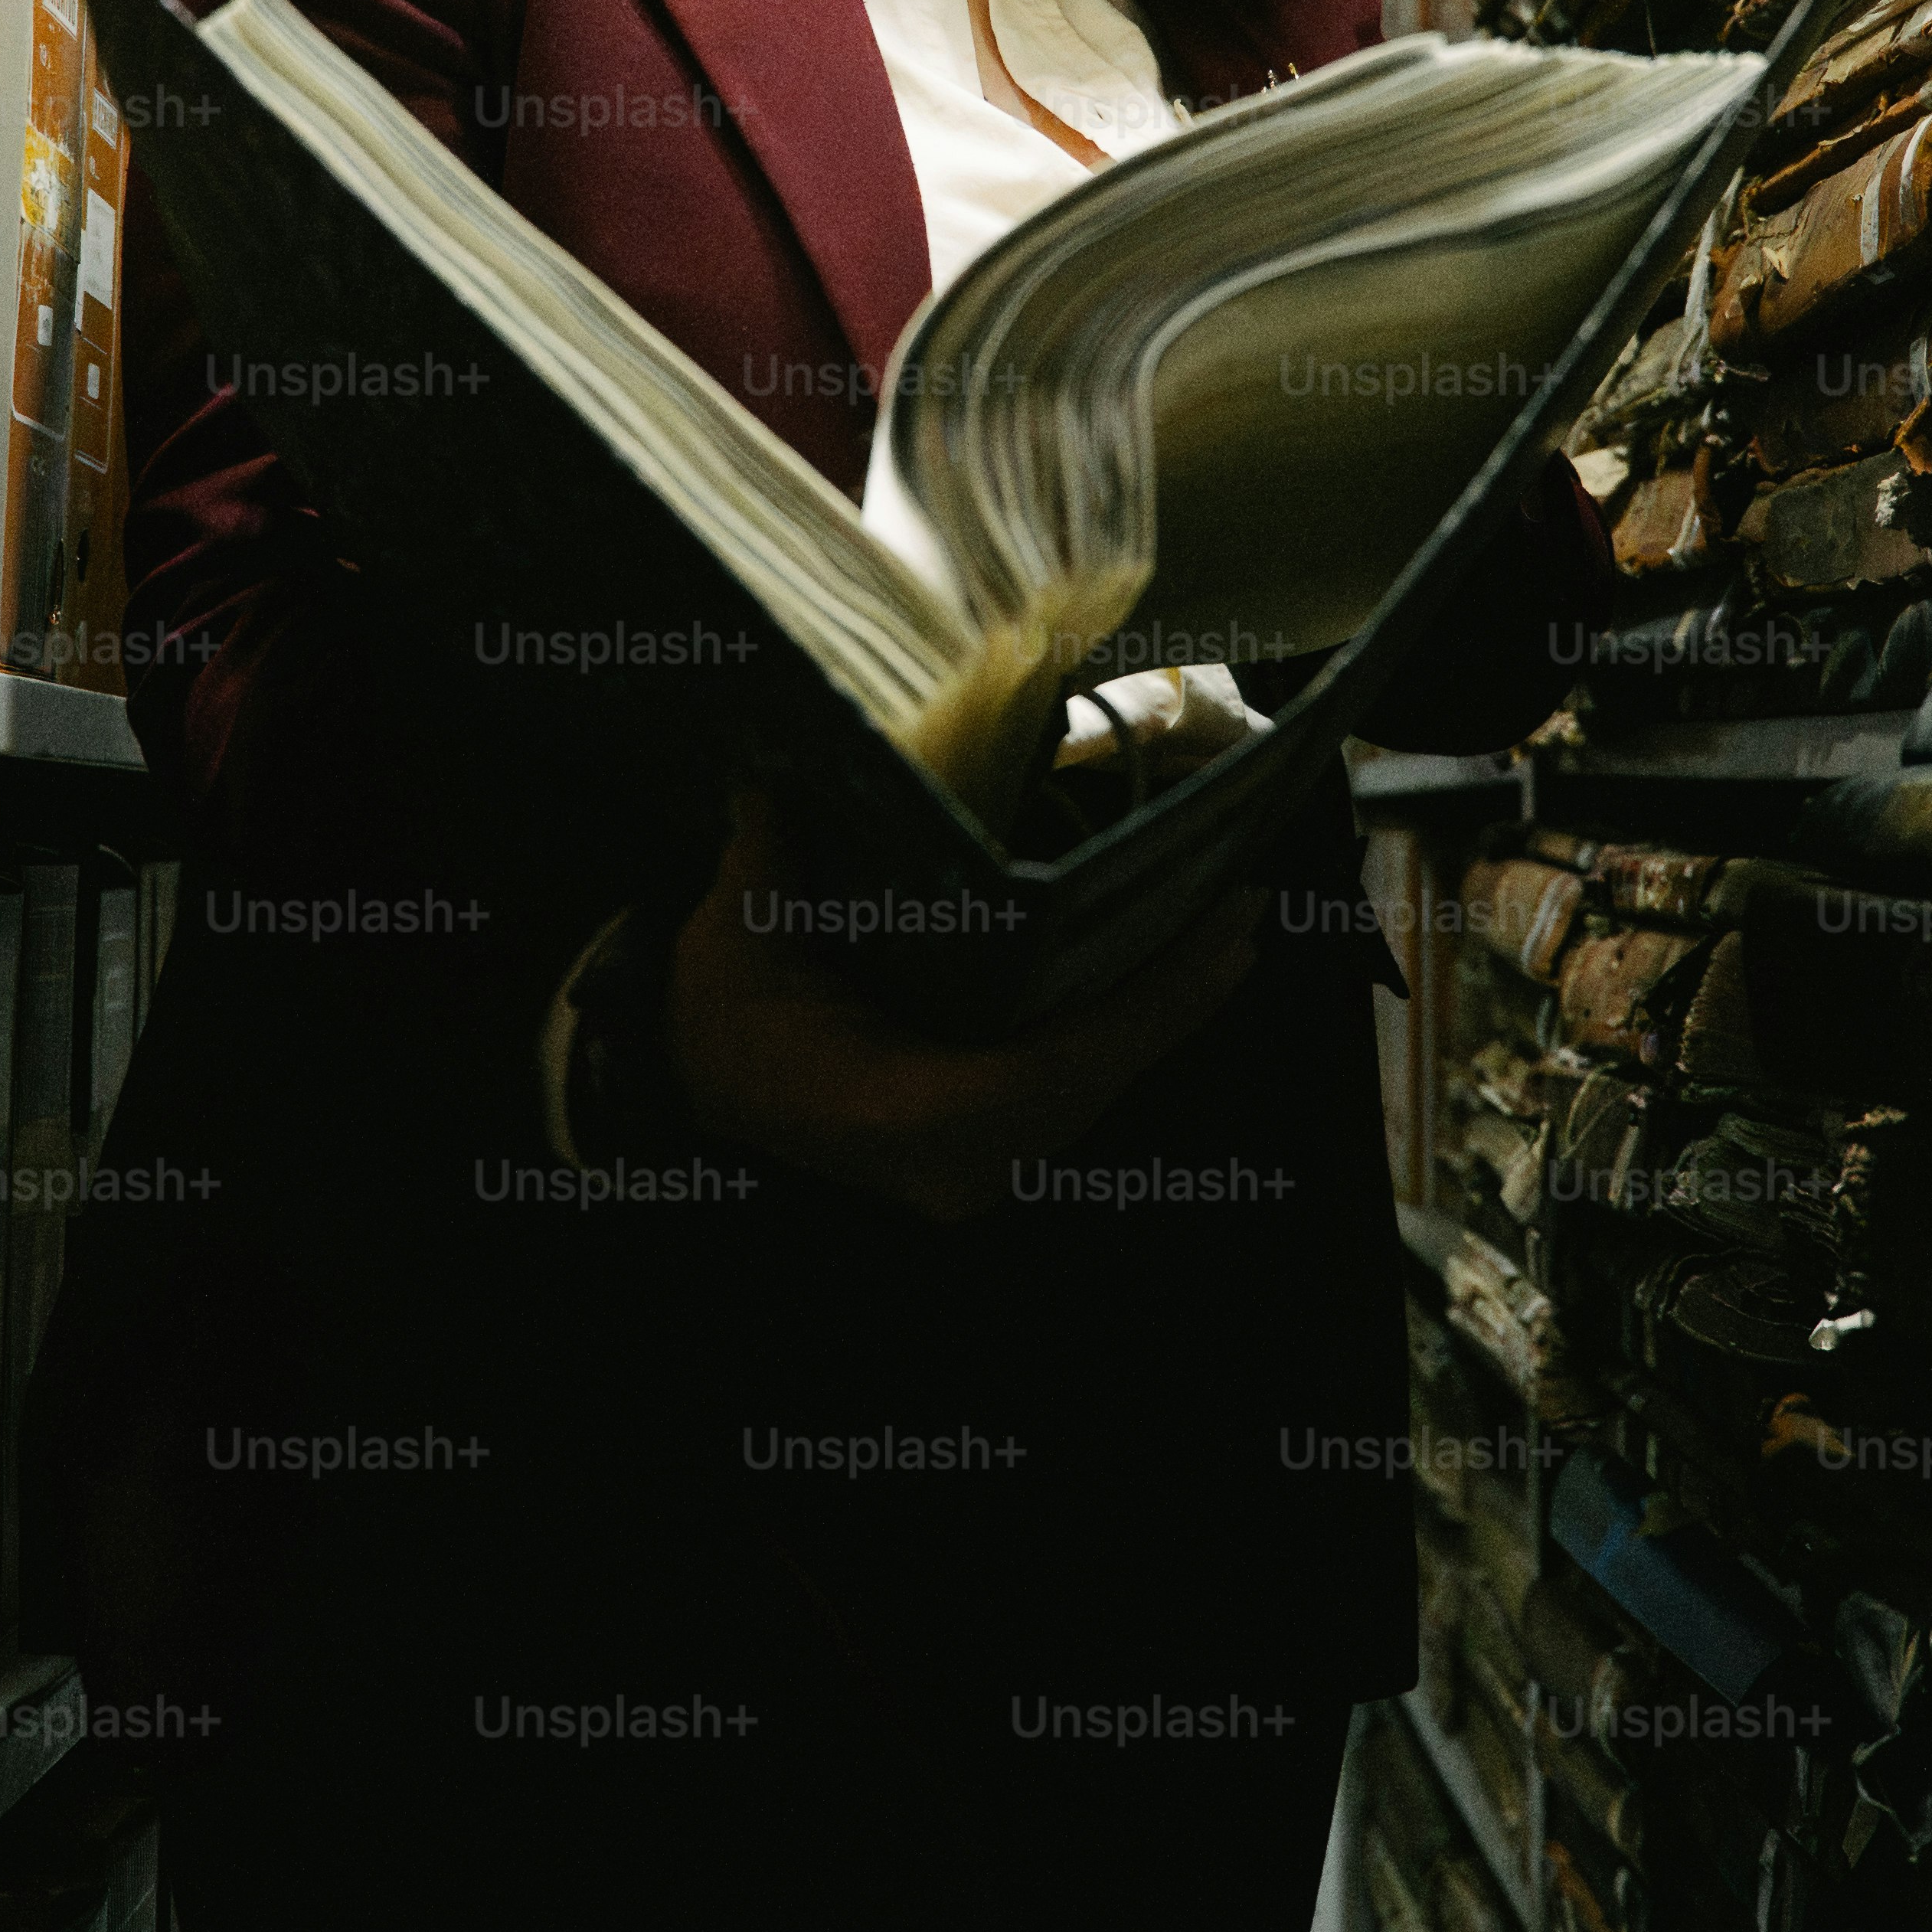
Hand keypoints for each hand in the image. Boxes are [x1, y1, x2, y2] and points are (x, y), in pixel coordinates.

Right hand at [664, 782, 1259, 1225]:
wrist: (688, 1080)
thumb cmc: (713, 1013)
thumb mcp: (734, 933)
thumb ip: (773, 859)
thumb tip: (792, 766)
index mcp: (891, 1117)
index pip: (1046, 1076)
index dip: (1140, 1013)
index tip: (1213, 939)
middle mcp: (949, 1162)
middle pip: (1093, 1084)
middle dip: (1175, 1002)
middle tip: (1243, 913)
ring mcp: (971, 1165)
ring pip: (1092, 1091)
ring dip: (1162, 1016)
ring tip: (1227, 931)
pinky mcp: (984, 1144)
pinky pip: (1073, 1088)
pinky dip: (1122, 1031)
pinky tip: (1170, 973)